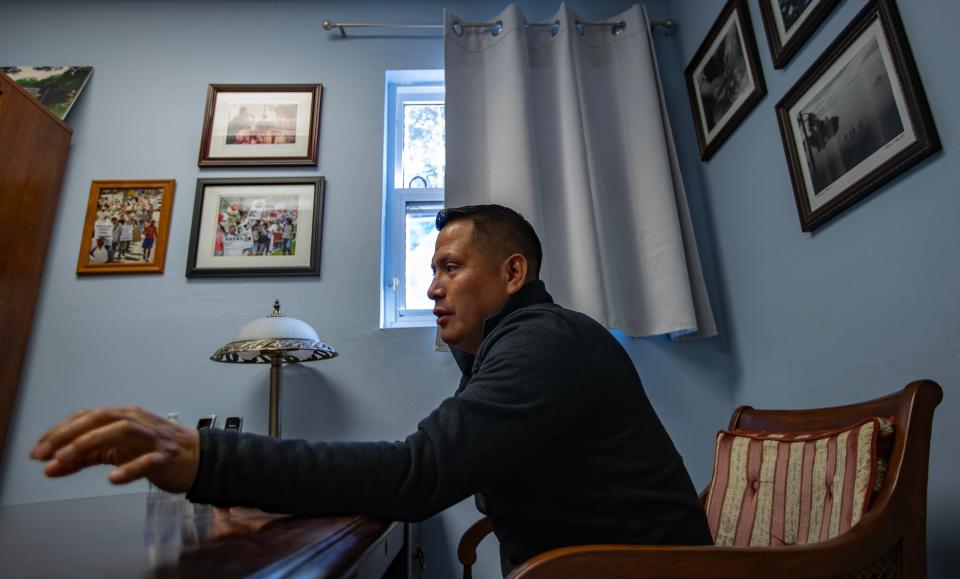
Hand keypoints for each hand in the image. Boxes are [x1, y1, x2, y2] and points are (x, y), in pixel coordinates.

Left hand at [30, 406, 199, 492]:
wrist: (200, 458)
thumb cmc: (157, 450)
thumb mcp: (117, 451)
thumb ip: (85, 457)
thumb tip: (50, 466)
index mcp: (124, 417)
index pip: (87, 416)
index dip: (60, 430)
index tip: (38, 449)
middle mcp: (137, 422)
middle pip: (101, 418)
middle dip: (69, 434)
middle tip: (45, 453)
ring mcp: (153, 438)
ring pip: (122, 431)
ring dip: (90, 442)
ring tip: (66, 459)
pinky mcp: (166, 457)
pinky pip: (148, 460)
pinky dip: (129, 469)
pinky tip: (112, 478)